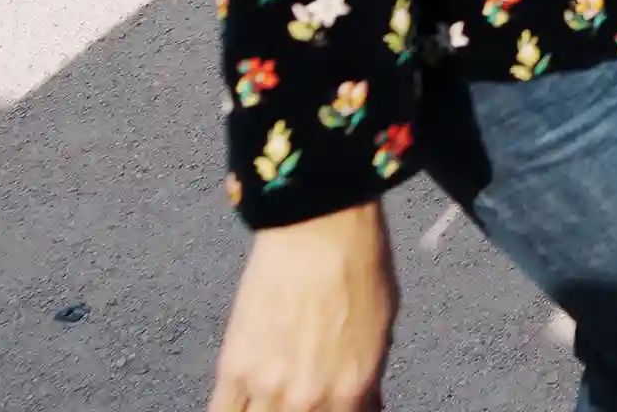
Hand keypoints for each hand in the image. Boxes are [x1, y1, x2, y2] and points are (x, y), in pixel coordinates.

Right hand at [210, 206, 395, 411]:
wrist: (320, 223)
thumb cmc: (358, 263)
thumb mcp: (382, 327)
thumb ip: (369, 378)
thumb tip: (364, 404)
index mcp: (351, 392)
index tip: (328, 405)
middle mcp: (308, 399)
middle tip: (297, 397)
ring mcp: (268, 386)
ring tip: (272, 397)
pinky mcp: (234, 366)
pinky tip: (242, 404)